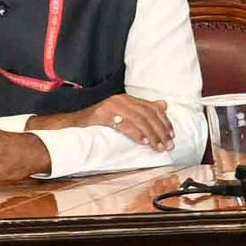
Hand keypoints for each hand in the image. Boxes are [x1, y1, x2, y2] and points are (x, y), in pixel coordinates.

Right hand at [32, 91, 171, 149]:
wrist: (73, 123)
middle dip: (160, 131)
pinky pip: (123, 125)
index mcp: (127, 99)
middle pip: (148, 115)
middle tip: (168, 144)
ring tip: (158, 146)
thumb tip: (164, 105)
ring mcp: (111, 106)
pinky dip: (136, 134)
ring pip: (139, 120)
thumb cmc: (100, 121)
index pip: (152, 108)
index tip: (172, 135)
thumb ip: (143, 109)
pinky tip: (143, 142)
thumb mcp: (123, 114)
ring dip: (151, 135)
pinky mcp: (102, 115)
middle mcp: (121, 100)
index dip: (164, 122)